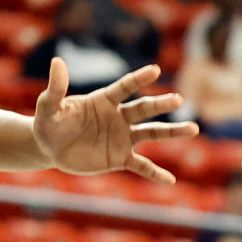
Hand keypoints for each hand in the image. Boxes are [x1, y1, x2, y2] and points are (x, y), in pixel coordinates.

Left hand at [33, 61, 199, 183]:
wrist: (50, 147)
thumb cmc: (50, 122)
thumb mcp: (48, 106)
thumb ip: (56, 87)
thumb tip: (57, 61)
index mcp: (103, 100)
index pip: (124, 88)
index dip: (138, 79)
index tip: (154, 69)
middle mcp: (118, 117)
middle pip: (143, 109)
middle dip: (160, 104)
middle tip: (178, 99)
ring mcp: (121, 137)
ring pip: (151, 133)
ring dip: (171, 132)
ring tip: (193, 129)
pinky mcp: (119, 158)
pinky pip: (140, 165)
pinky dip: (154, 173)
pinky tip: (170, 180)